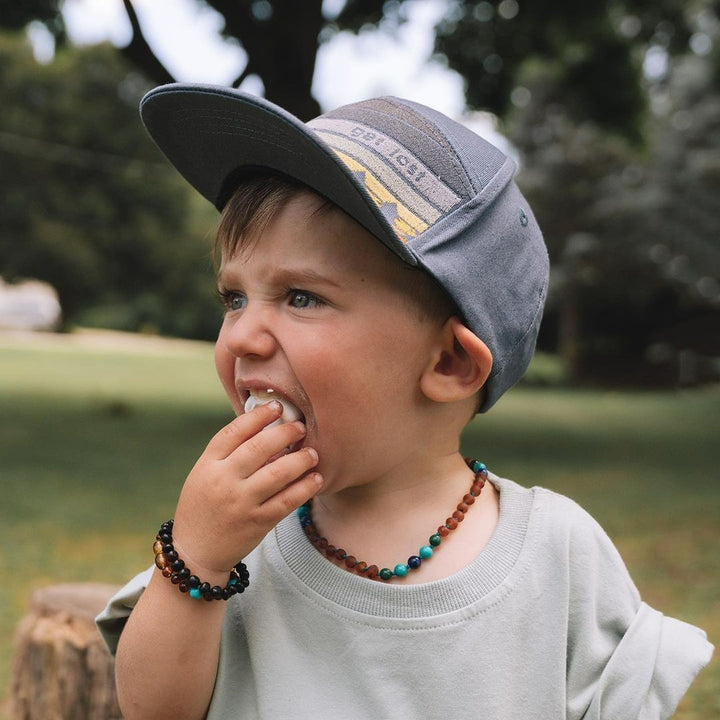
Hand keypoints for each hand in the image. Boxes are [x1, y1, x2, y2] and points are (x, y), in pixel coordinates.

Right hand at [171, 401, 320, 575]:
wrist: (195, 553)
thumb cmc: (204, 506)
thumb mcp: (204, 474)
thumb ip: (228, 453)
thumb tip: (264, 426)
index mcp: (208, 464)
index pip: (234, 431)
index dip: (258, 415)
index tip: (277, 407)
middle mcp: (224, 481)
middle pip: (260, 447)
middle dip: (285, 433)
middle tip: (301, 427)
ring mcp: (242, 502)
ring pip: (279, 472)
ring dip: (301, 459)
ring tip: (312, 453)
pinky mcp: (258, 522)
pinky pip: (288, 500)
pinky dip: (306, 487)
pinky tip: (316, 478)